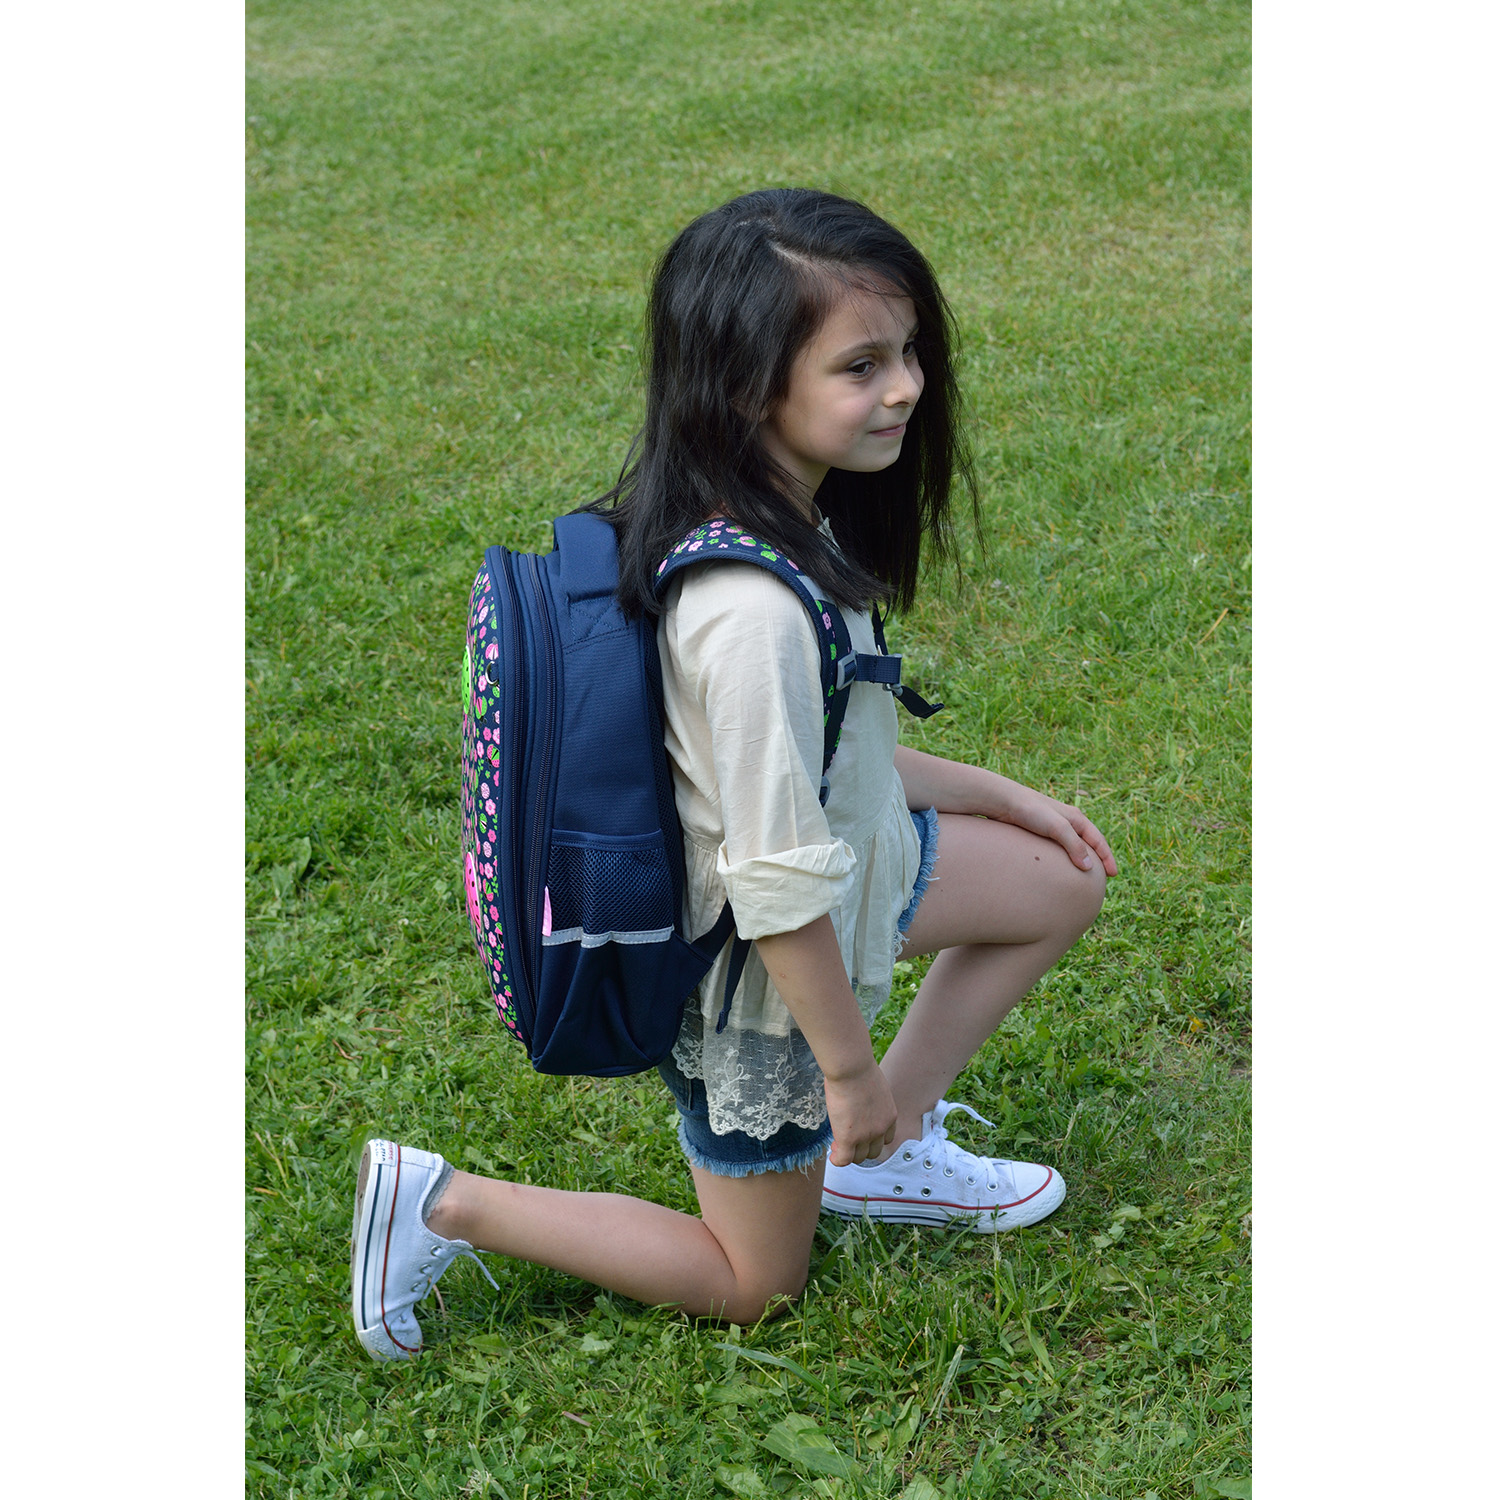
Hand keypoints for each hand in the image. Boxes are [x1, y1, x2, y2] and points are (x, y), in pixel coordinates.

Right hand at [824, 1062, 896, 1167]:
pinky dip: (837, 1160)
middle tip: (846, 1138)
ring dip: (848, 1153)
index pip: (886, 1138)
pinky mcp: (849, 1138)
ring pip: (859, 1157)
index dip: (872, 1138)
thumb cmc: (858, 1068)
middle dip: (860, 1148)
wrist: (852, 1068)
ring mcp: (866, 1135)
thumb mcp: (871, 1086)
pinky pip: (844, 1159)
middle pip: (873, 1151)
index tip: (860, 1132)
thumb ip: (868, 1099)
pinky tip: (831, 1155)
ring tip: (836, 1144)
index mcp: (889, 1115)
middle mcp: (881, 1128)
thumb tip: (855, 1096)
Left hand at [993, 779, 1118, 877]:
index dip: (1107, 857)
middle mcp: (1068, 821)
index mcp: (1077, 818)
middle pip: (1089, 842)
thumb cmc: (1031, 811)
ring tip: (1085, 874)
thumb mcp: (1057, 827)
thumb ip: (1073, 845)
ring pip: (1074, 844)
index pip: (1098, 840)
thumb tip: (1088, 867)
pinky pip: (1059, 847)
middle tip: (1104, 876)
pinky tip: (1061, 866)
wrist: (1004, 802)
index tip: (1114, 874)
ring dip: (1082, 858)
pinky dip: (1066, 857)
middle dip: (1098, 858)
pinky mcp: (1040, 831)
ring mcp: (1054, 826)